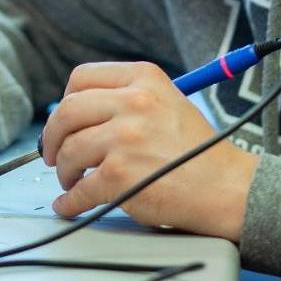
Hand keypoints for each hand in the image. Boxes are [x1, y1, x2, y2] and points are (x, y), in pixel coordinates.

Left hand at [41, 62, 257, 240]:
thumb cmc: (198, 152)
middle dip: (52, 137)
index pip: (82, 77)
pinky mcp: (119, 175)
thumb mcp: (167, 102)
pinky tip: (71, 204)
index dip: (65, 100)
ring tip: (71, 180)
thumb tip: (76, 114)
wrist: (228, 189)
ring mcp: (125, 138)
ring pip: (68, 150)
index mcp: (144, 79)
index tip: (64, 119)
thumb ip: (126, 99)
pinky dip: (70, 201)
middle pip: (66, 112)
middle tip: (52, 154)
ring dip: (64, 170)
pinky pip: (79, 189)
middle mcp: (133, 102)